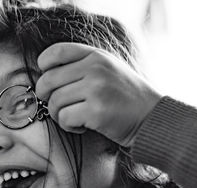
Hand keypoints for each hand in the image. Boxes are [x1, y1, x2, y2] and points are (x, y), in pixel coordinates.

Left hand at [36, 42, 160, 146]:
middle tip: (54, 105)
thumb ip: (81, 65)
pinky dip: (68, 126)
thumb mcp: (107, 69)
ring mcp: (96, 89)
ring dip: (58, 115)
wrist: (152, 118)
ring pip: (54, 102)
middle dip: (44, 96)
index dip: (43, 66)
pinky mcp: (97, 111)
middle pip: (48, 80)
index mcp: (96, 56)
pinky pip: (64, 118)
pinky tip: (81, 127)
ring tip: (73, 118)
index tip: (48, 80)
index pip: (56, 52)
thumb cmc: (124, 97)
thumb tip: (45, 75)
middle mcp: (95, 68)